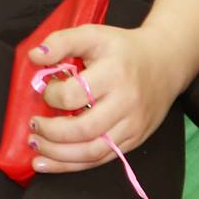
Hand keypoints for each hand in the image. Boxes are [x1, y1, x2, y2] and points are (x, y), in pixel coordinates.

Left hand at [24, 24, 186, 172]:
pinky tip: (52, 163)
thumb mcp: (92, 34)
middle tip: (33, 127)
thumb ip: (61, 42)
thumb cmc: (122, 49)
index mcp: (114, 73)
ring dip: (59, 156)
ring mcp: (132, 125)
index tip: (45, 90)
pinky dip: (74, 165)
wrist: (165, 62)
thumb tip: (34, 56)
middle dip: (51, 133)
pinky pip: (102, 159)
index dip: (52, 95)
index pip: (74, 94)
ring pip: (92, 151)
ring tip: (36, 150)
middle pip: (83, 129)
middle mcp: (126, 103)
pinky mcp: (134, 140)